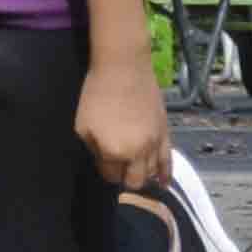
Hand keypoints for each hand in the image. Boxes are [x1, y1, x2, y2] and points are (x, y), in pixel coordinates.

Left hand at [75, 49, 170, 195]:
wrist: (123, 68)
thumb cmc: (97, 95)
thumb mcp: (83, 126)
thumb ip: (93, 149)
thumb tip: (104, 159)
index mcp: (114, 152)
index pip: (110, 176)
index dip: (104, 170)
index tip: (101, 159)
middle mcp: (137, 153)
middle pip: (133, 181)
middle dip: (124, 178)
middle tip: (118, 166)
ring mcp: (154, 144)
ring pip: (151, 174)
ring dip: (142, 175)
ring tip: (136, 172)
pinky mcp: (165, 133)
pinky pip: (168, 161)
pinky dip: (166, 174)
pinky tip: (164, 183)